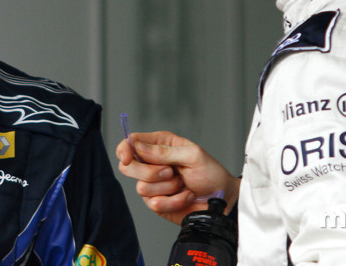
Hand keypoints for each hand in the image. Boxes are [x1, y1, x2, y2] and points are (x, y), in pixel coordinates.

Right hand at [116, 131, 240, 224]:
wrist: (221, 198)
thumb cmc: (210, 172)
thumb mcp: (192, 155)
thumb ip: (164, 151)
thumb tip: (138, 146)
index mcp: (160, 145)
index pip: (131, 142)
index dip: (124, 149)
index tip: (127, 158)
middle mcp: (153, 163)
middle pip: (128, 167)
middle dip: (150, 172)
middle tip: (170, 171)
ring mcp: (154, 184)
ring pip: (141, 188)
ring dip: (168, 188)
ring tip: (183, 184)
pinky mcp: (157, 202)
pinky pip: (154, 204)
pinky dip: (173, 201)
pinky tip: (184, 196)